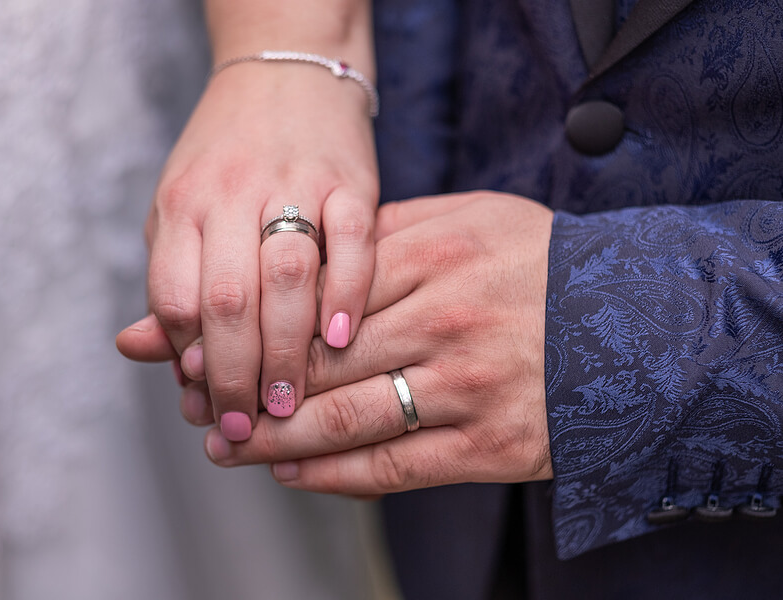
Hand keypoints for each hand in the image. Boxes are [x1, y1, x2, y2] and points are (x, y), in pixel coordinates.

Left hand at [118, 61, 377, 439]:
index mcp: (181, 204)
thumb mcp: (180, 210)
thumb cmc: (226, 157)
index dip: (186, 359)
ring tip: (290, 402)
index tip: (203, 401)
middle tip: (247, 426)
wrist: (283, 76)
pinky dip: (348, 293)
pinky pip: (354, 241)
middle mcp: (231, 193)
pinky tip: (342, 339)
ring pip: (287, 276)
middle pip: (228, 298)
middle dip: (235, 375)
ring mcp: (295, 184)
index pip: (174, 296)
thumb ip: (167, 279)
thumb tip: (136, 352)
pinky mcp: (350, 180)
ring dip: (288, 349)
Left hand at [202, 192, 554, 493]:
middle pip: (317, 362)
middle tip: (197, 402)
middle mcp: (444, 320)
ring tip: (225, 445)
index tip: (202, 346)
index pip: (314, 298)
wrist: (639, 319)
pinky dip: (333, 475)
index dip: (249, 326)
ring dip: (273, 440)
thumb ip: (378, 234)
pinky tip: (291, 473)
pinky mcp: (491, 446)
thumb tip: (292, 255)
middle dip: (244, 386)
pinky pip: (394, 467)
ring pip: (346, 420)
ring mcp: (468, 386)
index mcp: (430, 255)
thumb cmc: (534, 263)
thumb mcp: (464, 220)